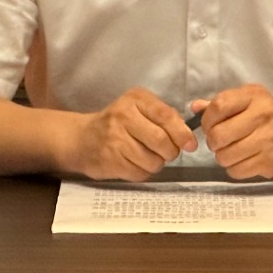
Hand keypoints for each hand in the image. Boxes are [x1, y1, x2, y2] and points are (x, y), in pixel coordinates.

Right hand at [60, 87, 197, 180]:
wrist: (82, 138)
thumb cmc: (118, 122)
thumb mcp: (139, 108)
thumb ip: (164, 117)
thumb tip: (187, 136)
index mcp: (135, 99)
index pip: (166, 116)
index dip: (182, 133)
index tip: (191, 145)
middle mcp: (123, 116)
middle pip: (161, 141)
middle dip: (171, 151)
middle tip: (168, 152)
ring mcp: (115, 140)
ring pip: (153, 161)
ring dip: (157, 163)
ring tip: (149, 156)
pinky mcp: (110, 161)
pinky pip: (140, 173)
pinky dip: (144, 172)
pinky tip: (136, 163)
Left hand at [193, 84, 272, 179]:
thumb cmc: (272, 118)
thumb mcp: (251, 101)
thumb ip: (223, 104)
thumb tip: (195, 108)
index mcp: (255, 96)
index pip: (218, 106)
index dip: (208, 119)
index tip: (211, 125)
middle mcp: (262, 115)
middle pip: (218, 135)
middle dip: (214, 142)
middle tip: (222, 141)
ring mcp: (267, 140)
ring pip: (224, 156)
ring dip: (224, 156)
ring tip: (234, 150)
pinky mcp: (269, 162)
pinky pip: (236, 170)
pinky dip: (235, 168)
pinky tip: (244, 160)